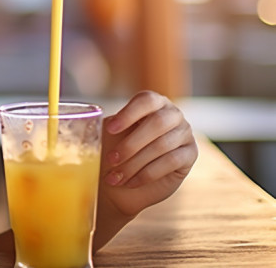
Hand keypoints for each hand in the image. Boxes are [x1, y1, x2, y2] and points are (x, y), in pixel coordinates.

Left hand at [98, 91, 197, 219]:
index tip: (110, 129)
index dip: (129, 114)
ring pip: (162, 146)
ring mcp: (185, 133)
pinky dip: (146, 174)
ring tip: (115, 177)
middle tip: (111, 159)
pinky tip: (130, 182)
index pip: (146, 100)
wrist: (122, 181)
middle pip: (157, 123)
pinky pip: (171, 162)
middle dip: (131, 144)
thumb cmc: (113, 151)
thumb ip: (106, 124)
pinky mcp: (190, 155)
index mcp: (153, 102)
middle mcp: (172, 114)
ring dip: (134, 164)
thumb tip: (92, 120)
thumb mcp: (107, 135)